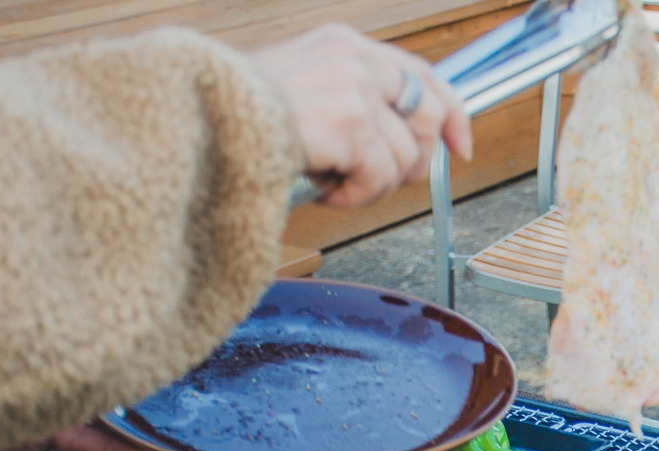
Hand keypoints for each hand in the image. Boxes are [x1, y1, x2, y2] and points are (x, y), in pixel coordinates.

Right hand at [250, 25, 473, 207]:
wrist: (199, 121)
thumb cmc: (240, 116)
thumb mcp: (306, 91)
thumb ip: (355, 103)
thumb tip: (407, 143)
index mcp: (345, 46)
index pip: (422, 74)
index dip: (450, 114)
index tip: (459, 146)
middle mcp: (355, 59)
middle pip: (427, 118)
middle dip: (413, 162)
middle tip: (376, 181)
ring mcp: (353, 89)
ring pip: (404, 158)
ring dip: (371, 185)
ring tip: (331, 183)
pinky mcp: (349, 123)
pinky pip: (378, 177)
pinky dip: (354, 196)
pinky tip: (322, 188)